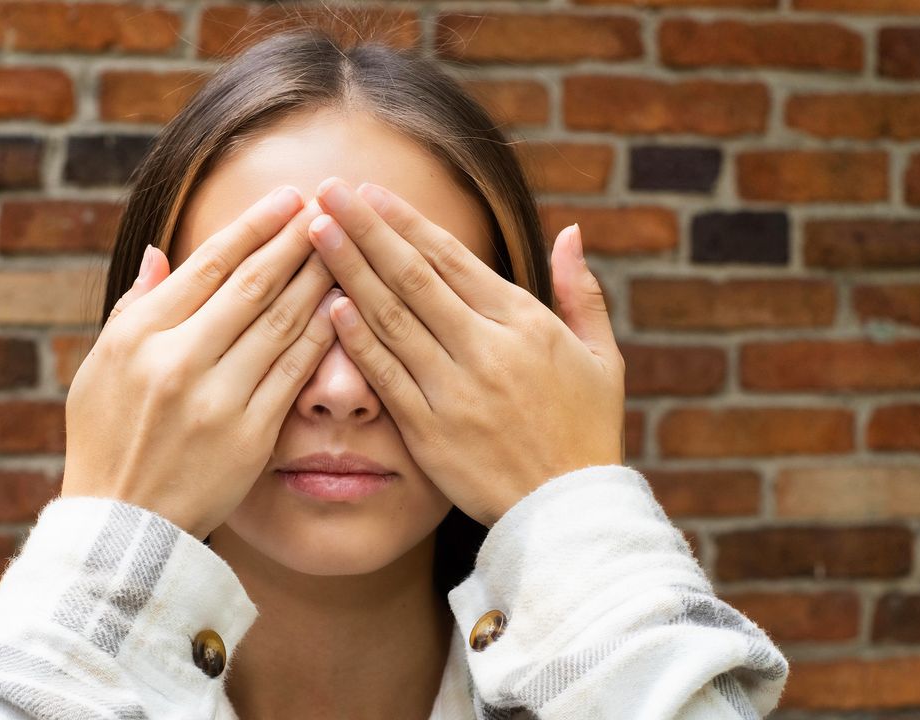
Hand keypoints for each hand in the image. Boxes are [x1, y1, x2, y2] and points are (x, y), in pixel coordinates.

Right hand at [63, 186, 340, 539]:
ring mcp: (216, 400)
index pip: (207, 266)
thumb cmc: (107, 440)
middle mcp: (177, 362)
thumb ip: (133, 308)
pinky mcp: (249, 436)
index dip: (253, 227)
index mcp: (138, 337)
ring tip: (345, 247)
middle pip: (251, 285)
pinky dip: (320, 336)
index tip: (287, 198)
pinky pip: (294, 374)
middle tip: (329, 207)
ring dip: (317, 279)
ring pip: (280, 323)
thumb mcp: (98, 370)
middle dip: (295, 240)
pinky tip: (342, 309)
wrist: (123, 527)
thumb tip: (158, 252)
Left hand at [306, 177, 625, 527]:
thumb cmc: (587, 431)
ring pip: (391, 318)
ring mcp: (455, 390)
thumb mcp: (603, 358)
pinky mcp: (430, 431)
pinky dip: (357, 341)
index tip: (369, 192)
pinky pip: (386, 376)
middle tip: (328, 190)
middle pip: (412, 276)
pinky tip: (328, 307)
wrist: (569, 514)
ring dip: (349, 271)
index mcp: (524, 323)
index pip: (452, 258)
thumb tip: (570, 233)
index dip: (406, 222)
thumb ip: (581, 292)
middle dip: (366, 228)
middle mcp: (486, 348)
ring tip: (315, 234)